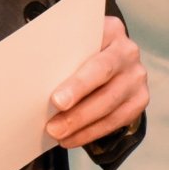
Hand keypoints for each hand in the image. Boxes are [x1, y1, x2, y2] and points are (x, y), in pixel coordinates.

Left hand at [45, 16, 148, 148]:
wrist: (107, 59)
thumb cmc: (78, 52)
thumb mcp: (72, 44)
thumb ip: (59, 55)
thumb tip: (29, 81)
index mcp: (110, 30)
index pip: (93, 55)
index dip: (77, 81)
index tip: (56, 101)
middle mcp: (128, 51)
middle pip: (103, 81)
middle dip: (78, 107)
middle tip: (53, 126)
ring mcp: (136, 76)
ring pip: (110, 104)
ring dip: (81, 124)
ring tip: (57, 134)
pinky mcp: (139, 99)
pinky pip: (116, 121)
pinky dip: (91, 132)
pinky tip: (71, 139)